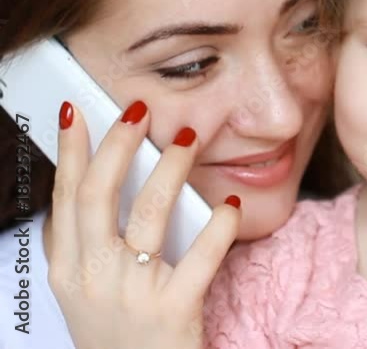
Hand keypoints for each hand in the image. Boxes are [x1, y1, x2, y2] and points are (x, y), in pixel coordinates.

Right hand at [48, 101, 239, 348]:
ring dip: (170, 169)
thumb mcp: (84, 293)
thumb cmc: (118, 335)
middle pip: (99, 196)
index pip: (66, 199)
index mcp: (68, 271)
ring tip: (188, 137)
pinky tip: (231, 204)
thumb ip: (83, 246)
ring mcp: (132, 294)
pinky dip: (219, 226)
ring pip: (149, 215)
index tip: (77, 113)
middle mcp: (92, 279)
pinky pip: (201, 258)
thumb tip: (86, 188)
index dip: (71, 153)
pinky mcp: (173, 311)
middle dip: (117, 146)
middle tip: (138, 110)